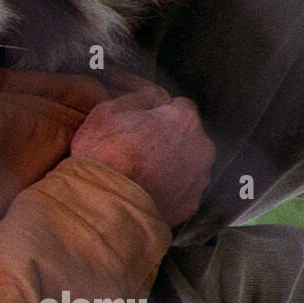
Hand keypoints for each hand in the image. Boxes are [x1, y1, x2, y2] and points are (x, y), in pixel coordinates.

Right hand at [69, 78, 215, 226]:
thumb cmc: (104, 154)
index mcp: (184, 119)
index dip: (159, 115)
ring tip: (140, 174)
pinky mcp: (190, 205)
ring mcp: (199, 180)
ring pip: (188, 166)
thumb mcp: (109, 110)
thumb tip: (151, 97)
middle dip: (169, 141)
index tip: (143, 124)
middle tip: (138, 149)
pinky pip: (182, 193)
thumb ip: (139, 98)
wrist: (102, 202)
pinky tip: (146, 191)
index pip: (180, 107)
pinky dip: (169, 192)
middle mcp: (201, 148)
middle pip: (188, 138)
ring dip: (171, 166)